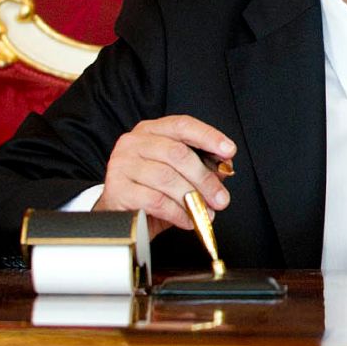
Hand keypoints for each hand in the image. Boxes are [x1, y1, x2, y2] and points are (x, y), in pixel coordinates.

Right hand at [94, 115, 234, 231]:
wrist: (121, 216)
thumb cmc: (152, 190)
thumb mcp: (179, 174)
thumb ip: (202, 166)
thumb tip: (225, 167)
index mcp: (151, 131)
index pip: (182, 125)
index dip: (208, 136)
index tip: (229, 151)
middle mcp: (134, 142)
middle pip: (177, 153)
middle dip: (205, 178)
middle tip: (221, 198)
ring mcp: (122, 164)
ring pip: (167, 177)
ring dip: (192, 198)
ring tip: (205, 212)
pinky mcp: (117, 189)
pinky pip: (155, 200)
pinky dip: (178, 213)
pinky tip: (188, 220)